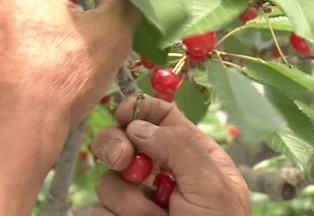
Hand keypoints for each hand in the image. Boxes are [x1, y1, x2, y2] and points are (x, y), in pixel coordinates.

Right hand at [91, 96, 250, 215]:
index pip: (160, 117)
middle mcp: (162, 174)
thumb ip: (180, 148)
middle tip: (125, 162)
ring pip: (108, 180)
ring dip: (129, 203)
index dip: (139, 109)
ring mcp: (139, 201)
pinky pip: (99, 212)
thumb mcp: (214, 188)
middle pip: (123, 141)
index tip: (122, 113)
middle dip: (116, 147)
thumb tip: (138, 126)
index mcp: (193, 155)